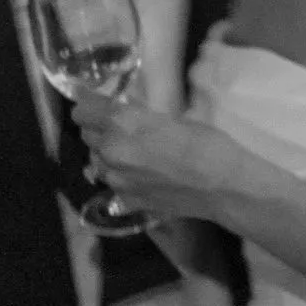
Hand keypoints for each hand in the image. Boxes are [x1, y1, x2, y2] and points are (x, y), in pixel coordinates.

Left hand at [70, 94, 248, 222]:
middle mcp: (111, 151)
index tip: (94, 103)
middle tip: (118, 127)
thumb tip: (124, 112)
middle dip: (98, 129)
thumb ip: (138, 116)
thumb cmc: (206, 143)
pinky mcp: (126, 201)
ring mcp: (116, 180)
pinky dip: (121, 180)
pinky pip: (113, 186)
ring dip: (107, 155)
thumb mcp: (170, 118)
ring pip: (96, 162)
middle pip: (86, 135)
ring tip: (131, 154)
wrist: (224, 187)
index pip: (82, 110)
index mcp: (121, 122)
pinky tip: (141, 178)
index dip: (88, 105)